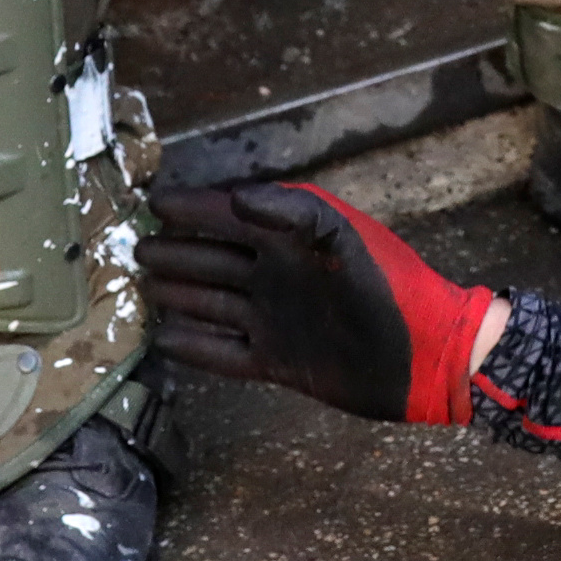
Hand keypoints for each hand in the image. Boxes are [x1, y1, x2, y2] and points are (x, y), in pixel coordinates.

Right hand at [140, 181, 498, 425]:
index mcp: (294, 239)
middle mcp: (279, 275)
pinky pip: (225, 353)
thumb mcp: (344, 240)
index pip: (232, 215)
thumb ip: (292, 213)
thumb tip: (236, 198)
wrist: (425, 358)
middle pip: (215, 258)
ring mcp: (276, 319)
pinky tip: (165, 341)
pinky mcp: (279, 361)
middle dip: (177, 251)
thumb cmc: (390, 289)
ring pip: (214, 303)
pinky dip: (195, 347)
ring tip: (142, 290)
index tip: (154, 203)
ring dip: (179, 294)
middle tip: (135, 249)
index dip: (195, 208)